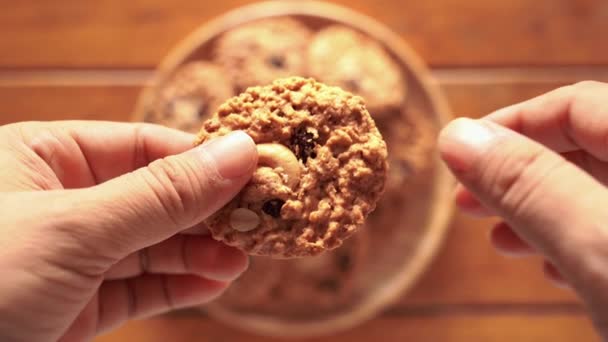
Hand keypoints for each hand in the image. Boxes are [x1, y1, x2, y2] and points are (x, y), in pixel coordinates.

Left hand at [0, 121, 256, 341]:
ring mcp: (70, 256)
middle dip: (208, 211)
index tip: (257, 170)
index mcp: (45, 157)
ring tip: (245, 255)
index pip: (145, 147)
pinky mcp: (76, 305)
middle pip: (156, 197)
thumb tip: (238, 152)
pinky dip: (180, 285)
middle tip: (261, 219)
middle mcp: (61, 201)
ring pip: (153, 245)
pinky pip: (140, 287)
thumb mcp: (75, 227)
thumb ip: (162, 194)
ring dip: (201, 251)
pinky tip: (216, 280)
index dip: (203, 159)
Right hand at [438, 81, 607, 336]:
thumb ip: (529, 185)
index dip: (511, 124)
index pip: (577, 106)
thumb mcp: (596, 242)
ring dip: (536, 210)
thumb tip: (456, 136)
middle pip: (584, 148)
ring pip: (594, 194)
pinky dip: (572, 241)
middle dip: (515, 173)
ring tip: (497, 238)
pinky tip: (550, 266)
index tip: (456, 153)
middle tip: (463, 200)